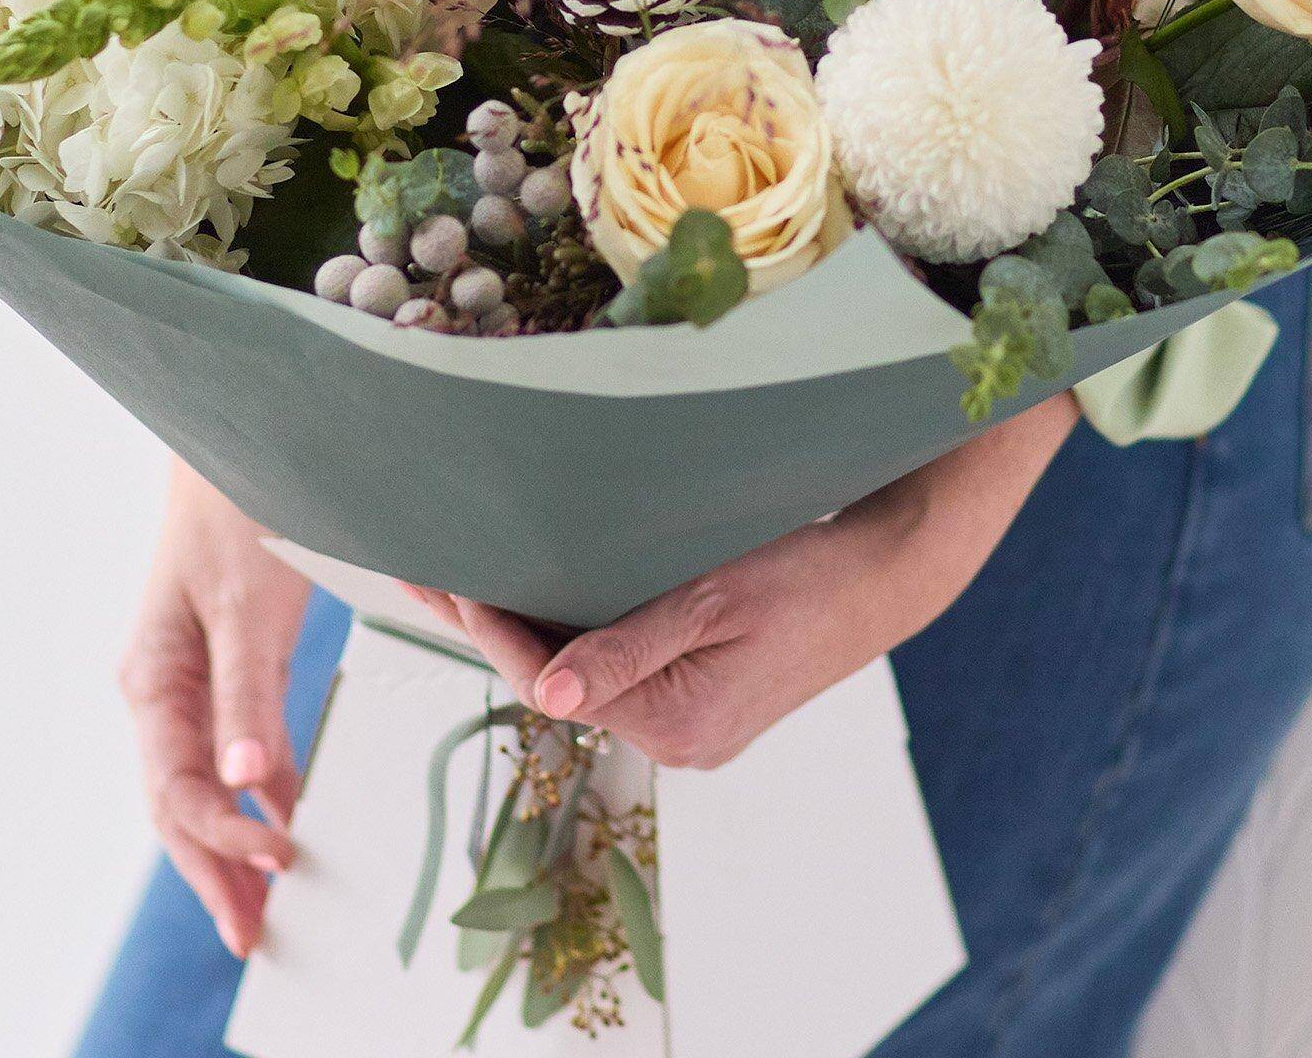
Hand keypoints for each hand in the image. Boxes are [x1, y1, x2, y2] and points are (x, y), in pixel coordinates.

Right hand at [117, 460, 308, 956]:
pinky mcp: (221, 660)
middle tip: (254, 940)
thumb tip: (249, 787)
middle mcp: (160, 688)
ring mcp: (187, 677)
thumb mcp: (248, 600)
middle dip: (212, 874)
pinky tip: (279, 819)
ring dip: (227, 845)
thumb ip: (248, 692)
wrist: (237, 434)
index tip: (281, 863)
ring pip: (200, 783)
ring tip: (262, 907)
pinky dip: (251, 792)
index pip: (179, 790)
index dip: (223, 840)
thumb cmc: (236, 507)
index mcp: (152, 679)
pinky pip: (228, 745)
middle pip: (178, 805)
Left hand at [411, 392, 1077, 770]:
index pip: (551, 677)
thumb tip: (543, 693)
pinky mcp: (698, 697)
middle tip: (423, 572)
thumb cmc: (808, 575)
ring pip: (579, 671)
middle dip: (490, 624)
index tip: (444, 576)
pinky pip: (613, 664)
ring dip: (524, 624)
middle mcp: (676, 740)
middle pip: (555, 679)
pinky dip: (568, 626)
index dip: (490, 625)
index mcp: (679, 725)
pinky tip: (534, 590)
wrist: (888, 573)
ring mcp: (687, 722)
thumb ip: (625, 646)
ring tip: (459, 574)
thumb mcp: (713, 599)